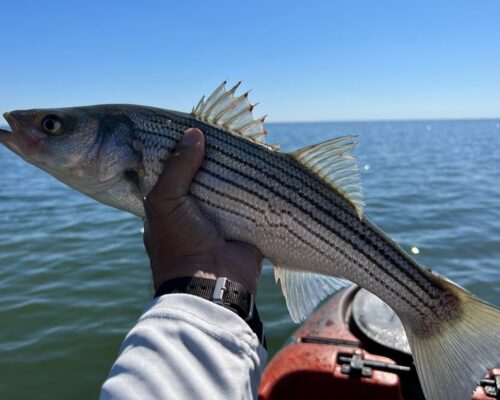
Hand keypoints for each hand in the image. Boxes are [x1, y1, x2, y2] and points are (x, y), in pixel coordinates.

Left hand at [143, 128, 262, 295]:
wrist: (212, 284)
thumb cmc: (178, 244)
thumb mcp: (164, 202)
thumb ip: (176, 167)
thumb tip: (195, 133)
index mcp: (170, 204)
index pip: (176, 169)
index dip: (184, 150)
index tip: (198, 127)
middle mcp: (195, 209)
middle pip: (205, 174)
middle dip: (215, 156)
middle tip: (227, 130)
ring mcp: (221, 217)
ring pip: (229, 185)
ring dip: (237, 169)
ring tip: (248, 138)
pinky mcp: (246, 224)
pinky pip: (252, 199)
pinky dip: (256, 185)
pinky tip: (264, 162)